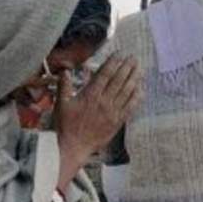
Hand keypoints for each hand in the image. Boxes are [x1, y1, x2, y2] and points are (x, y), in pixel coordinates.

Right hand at [54, 55, 141, 188]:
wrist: (73, 147)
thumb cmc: (65, 126)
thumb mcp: (60, 103)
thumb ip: (64, 85)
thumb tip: (66, 70)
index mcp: (90, 95)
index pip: (105, 74)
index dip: (113, 63)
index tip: (119, 54)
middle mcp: (104, 102)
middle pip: (119, 80)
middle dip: (127, 67)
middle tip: (134, 58)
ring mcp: (112, 112)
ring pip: (127, 92)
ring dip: (134, 79)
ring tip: (140, 69)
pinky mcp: (117, 122)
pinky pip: (130, 107)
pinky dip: (137, 97)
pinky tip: (141, 89)